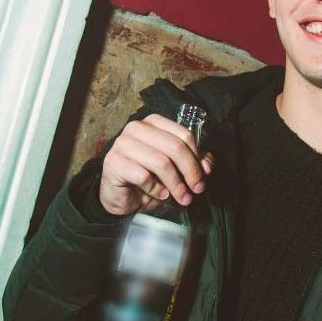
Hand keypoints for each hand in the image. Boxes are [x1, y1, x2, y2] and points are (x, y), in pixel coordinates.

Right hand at [99, 114, 213, 214]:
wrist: (122, 196)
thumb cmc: (149, 178)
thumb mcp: (175, 169)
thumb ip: (193, 162)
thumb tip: (207, 166)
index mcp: (154, 123)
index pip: (184, 134)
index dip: (197, 157)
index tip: (204, 176)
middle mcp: (136, 128)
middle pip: (175, 147)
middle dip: (190, 171)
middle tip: (197, 189)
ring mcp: (123, 144)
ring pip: (161, 162)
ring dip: (176, 184)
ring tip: (183, 197)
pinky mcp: (113, 163)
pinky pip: (143, 176)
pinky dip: (156, 189)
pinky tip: (161, 195)